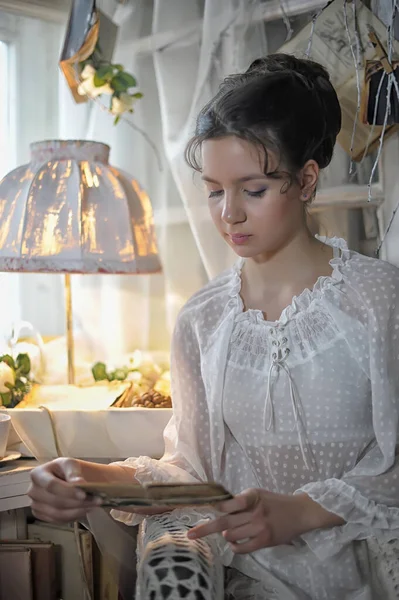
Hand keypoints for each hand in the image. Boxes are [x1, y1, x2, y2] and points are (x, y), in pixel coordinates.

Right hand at [28, 457, 102, 522]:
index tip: (84, 494)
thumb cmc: (65, 470)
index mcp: (37, 474)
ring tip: (93, 505)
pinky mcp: (41, 515)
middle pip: (56, 501)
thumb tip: (78, 483)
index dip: (68, 491)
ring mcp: (35, 505)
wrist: (64, 478)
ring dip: (78, 511)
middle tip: (97, 500)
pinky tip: (84, 509)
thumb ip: (74, 472)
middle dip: (78, 502)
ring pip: (58, 513)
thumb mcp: (70, 464)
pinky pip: (58, 520)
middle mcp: (33, 491)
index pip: (51, 485)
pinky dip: (73, 516)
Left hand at [187, 488, 343, 553]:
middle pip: (224, 521)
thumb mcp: (259, 495)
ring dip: (225, 536)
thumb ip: (241, 501)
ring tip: (230, 533)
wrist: (300, 512)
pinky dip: (235, 546)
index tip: (200, 509)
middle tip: (190, 534)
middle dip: (205, 528)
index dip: (214, 507)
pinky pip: (242, 547)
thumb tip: (219, 509)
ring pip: (230, 535)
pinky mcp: (265, 540)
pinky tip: (235, 543)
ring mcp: (260, 527)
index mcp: (252, 496)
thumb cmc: (275, 502)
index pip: (228, 503)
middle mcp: (255, 511)